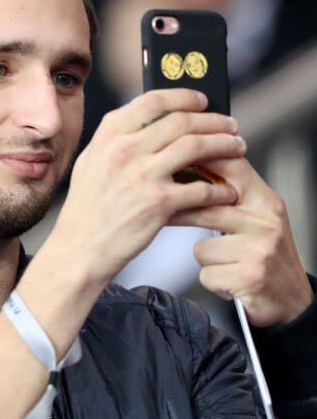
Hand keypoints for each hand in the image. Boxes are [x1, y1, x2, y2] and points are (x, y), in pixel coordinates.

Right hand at [48, 89, 244, 285]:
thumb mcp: (92, 160)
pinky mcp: (158, 204)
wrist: (80, 246)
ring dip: (224, 144)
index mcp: (109, 136)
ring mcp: (142, 175)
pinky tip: (227, 191)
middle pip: (181, 121)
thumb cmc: (87, 206)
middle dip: (214, 120)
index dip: (184, 97)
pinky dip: (220, 189)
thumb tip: (149, 118)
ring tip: (238, 147)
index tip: (202, 100)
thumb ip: (117, 137)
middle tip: (230, 125)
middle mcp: (124, 150)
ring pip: (196, 146)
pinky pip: (201, 189)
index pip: (153, 101)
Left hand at [169, 157, 313, 327]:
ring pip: (201, 246)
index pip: (231, 166)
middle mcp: (265, 221)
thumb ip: (230, 193)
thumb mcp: (256, 217)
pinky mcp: (250, 276)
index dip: (200, 156)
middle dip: (179, 211)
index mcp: (265, 201)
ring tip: (223, 262)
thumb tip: (190, 166)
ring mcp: (259, 248)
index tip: (174, 156)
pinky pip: (206, 273)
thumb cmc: (266, 255)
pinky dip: (211, 281)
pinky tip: (227, 280)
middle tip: (163, 213)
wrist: (293, 301)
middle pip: (206, 205)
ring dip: (206, 258)